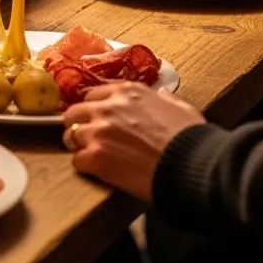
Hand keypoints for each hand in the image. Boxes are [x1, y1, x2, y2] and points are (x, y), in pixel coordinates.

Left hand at [63, 83, 205, 201]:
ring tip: (89, 156)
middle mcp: (108, 107)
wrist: (192, 166)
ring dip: (79, 146)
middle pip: (74, 112)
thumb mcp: (181, 107)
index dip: (94, 109)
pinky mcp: (96, 157)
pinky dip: (84, 166)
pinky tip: (96, 171)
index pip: (93, 95)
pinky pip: (77, 160)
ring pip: (70, 135)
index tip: (97, 119)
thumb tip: (161, 93)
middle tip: (86, 138)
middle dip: (78, 124)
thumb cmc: (191, 138)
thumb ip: (165, 98)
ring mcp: (99, 131)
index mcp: (127, 92)